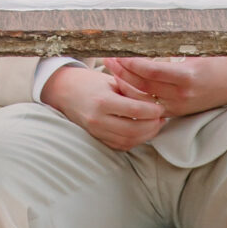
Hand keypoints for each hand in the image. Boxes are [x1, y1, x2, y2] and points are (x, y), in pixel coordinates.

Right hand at [41, 63, 166, 151]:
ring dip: (146, 136)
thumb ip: (131, 92)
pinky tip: (142, 132)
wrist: (64, 91)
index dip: (153, 111)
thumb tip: (155, 102)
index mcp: (103, 101)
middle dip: (152, 126)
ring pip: (128, 141)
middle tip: (162, 118)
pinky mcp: (96, 138)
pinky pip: (120, 145)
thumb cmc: (90, 82)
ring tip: (155, 125)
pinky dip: (134, 140)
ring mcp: (96, 131)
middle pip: (133, 130)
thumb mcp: (111, 81)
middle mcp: (98, 119)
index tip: (161, 107)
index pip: (135, 111)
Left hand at [105, 54, 226, 118]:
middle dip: (123, 71)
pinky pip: (150, 106)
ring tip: (111, 69)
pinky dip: (135, 96)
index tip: (120, 53)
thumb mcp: (199, 50)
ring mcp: (178, 105)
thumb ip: (174, 47)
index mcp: (187, 76)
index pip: (152, 71)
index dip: (133, 63)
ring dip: (124, 83)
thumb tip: (149, 34)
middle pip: (143, 85)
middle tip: (108, 58)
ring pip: (143, 97)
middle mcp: (181, 94)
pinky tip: (124, 85)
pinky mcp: (176, 112)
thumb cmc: (218, 60)